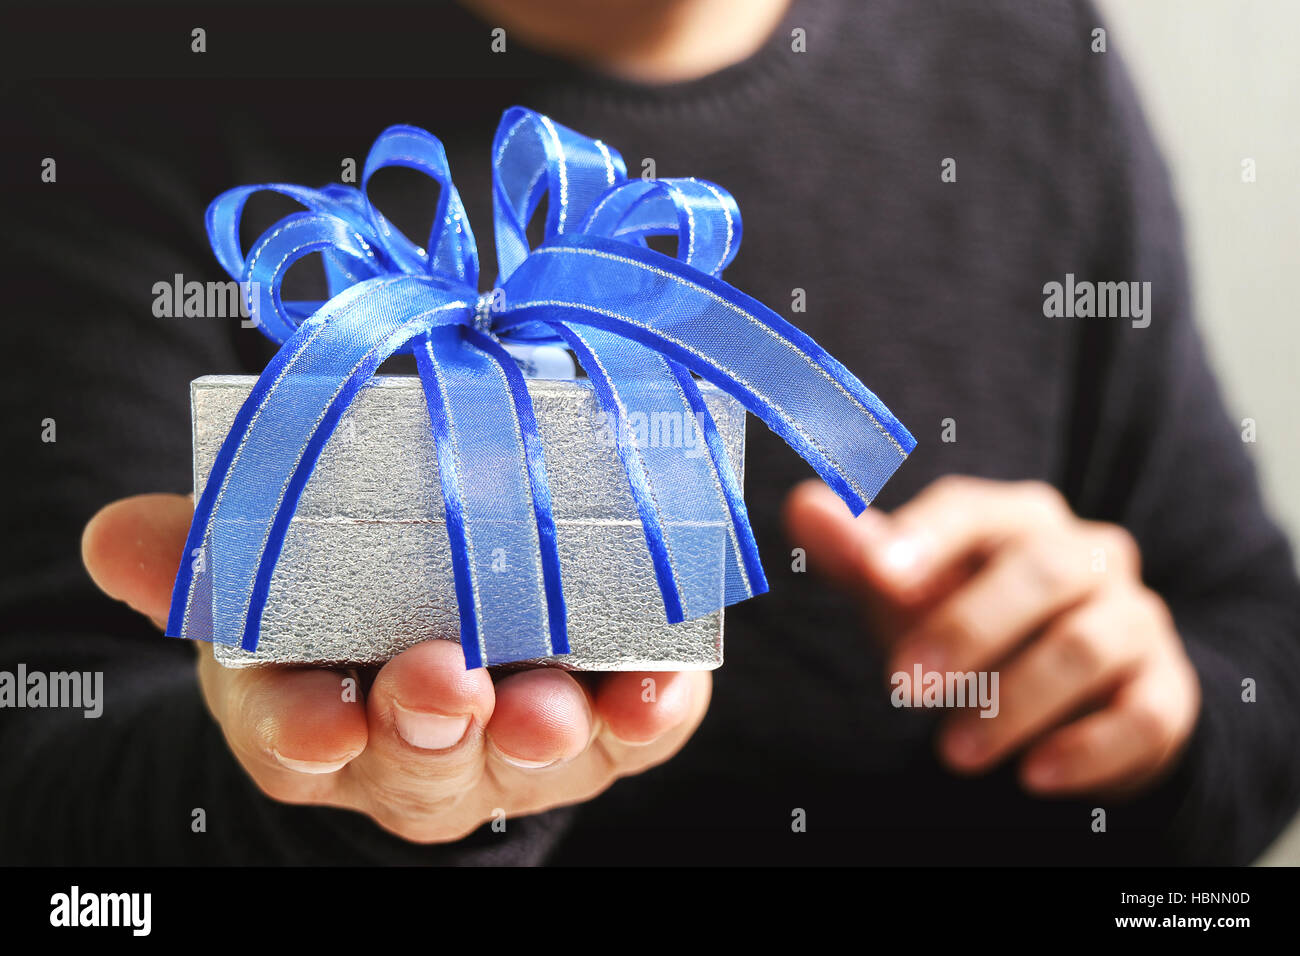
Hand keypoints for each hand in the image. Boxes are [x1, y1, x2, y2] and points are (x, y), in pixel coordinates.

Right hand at [82, 493, 709, 841]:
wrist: (449, 613)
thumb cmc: (347, 601)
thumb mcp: (263, 577)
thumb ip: (202, 555)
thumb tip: (119, 534)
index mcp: (324, 711)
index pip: (299, 737)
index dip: (305, 731)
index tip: (320, 723)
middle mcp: (424, 743)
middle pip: (425, 757)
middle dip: (431, 723)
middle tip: (440, 680)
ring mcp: (521, 736)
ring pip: (533, 751)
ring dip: (542, 729)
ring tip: (546, 701)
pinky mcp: (608, 708)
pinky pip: (636, 725)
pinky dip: (650, 708)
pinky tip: (659, 687)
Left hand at [784, 475, 1199, 796]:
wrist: (1071, 695)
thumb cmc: (968, 624)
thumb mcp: (909, 593)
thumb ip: (858, 555)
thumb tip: (802, 506)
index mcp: (1018, 519)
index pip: (973, 511)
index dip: (926, 537)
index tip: (878, 574)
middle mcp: (1087, 555)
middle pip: (1039, 572)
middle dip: (967, 629)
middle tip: (904, 686)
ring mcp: (1133, 619)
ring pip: (1086, 646)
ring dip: (1014, 702)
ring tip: (952, 755)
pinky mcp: (1165, 690)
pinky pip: (1143, 713)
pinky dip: (1087, 748)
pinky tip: (1035, 777)